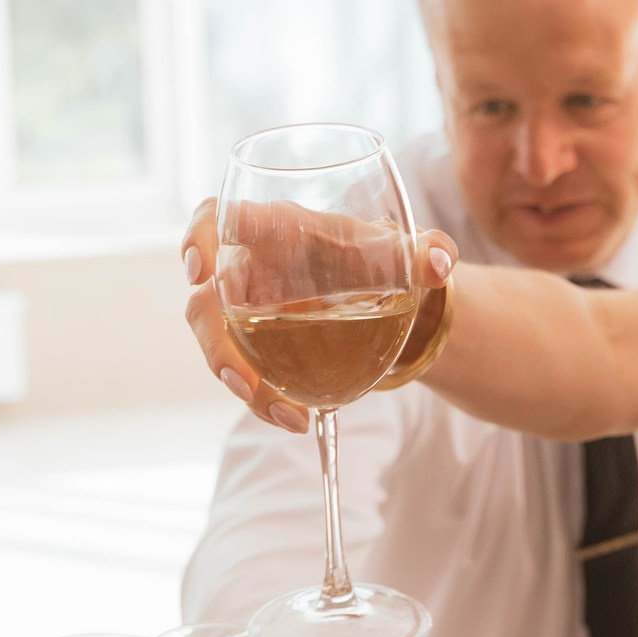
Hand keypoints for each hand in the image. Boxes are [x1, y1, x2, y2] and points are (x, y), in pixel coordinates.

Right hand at [179, 197, 456, 435]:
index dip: (197, 240)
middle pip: (205, 302)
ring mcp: (245, 311)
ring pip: (218, 345)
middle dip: (217, 346)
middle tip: (244, 383)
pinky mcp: (254, 347)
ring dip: (240, 382)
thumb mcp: (406, 255)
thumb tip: (440, 262)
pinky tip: (296, 419)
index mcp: (274, 228)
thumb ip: (427, 252)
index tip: (200, 272)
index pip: (218, 218)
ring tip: (282, 413)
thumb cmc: (380, 260)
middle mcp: (249, 268)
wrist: (386, 299)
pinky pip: (244, 373)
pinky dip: (264, 401)